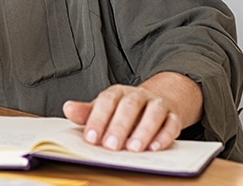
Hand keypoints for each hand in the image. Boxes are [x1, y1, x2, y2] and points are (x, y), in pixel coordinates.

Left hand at [62, 72, 202, 151]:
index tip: (91, 138)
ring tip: (134, 148)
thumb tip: (68, 108)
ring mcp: (157, 104)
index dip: (98, 119)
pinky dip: (164, 136)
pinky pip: (172, 124)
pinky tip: (155, 147)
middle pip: (130, 106)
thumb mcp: (104, 109)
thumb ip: (87, 112)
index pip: (106, 101)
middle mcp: (138, 95)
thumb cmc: (125, 110)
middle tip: (111, 146)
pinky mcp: (173, 116)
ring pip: (153, 112)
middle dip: (120, 126)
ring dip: (144, 130)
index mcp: (118, 93)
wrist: (157, 102)